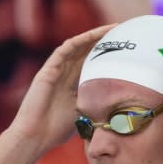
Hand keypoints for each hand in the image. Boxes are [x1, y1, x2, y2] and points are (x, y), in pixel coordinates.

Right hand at [9, 23, 114, 152]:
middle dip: (104, 41)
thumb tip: (118, 105)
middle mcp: (64, 75)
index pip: (93, 64)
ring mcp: (55, 71)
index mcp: (73, 85)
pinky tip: (94, 35)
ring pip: (77, 47)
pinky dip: (79, 41)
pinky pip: (65, 50)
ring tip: (113, 28)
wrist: (34, 136)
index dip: (109, 55)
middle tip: (124, 32)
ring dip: (94, 36)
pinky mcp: (48, 70)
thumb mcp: (83, 114)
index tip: (128, 49)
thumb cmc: (55, 131)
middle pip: (86, 52)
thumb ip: (95, 104)